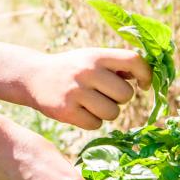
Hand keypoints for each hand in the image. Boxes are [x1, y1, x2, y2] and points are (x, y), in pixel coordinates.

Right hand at [24, 48, 151, 129]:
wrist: (33, 77)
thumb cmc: (71, 69)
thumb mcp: (90, 58)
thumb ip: (116, 66)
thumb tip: (144, 78)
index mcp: (96, 56)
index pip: (134, 60)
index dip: (146, 75)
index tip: (143, 85)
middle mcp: (86, 71)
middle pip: (126, 94)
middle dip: (120, 98)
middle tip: (105, 95)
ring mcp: (75, 92)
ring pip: (113, 113)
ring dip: (106, 112)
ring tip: (92, 103)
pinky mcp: (67, 111)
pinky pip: (95, 124)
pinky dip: (91, 121)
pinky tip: (79, 110)